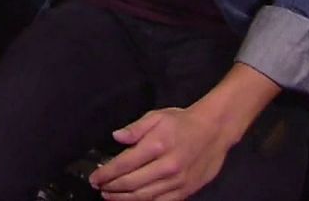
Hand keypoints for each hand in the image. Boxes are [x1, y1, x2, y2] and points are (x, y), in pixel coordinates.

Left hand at [90, 106, 233, 200]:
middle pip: (131, 183)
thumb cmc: (182, 122)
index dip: (106, 173)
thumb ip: (135, 128)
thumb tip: (116, 137)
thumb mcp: (156, 116)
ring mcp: (177, 182)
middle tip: (99, 188)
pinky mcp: (185, 191)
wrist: (214, 132)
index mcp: (157, 146)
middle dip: (111, 188)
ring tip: (110, 196)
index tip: (94, 178)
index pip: (124, 164)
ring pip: (144, 196)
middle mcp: (166, 167)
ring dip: (123, 198)